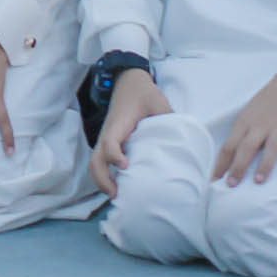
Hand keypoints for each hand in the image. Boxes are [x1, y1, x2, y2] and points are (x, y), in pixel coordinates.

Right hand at [88, 65, 171, 196]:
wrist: (128, 82)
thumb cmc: (144, 93)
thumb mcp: (159, 103)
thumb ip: (168, 120)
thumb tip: (182, 142)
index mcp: (119, 123)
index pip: (110, 141)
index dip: (114, 154)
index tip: (125, 166)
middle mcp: (109, 132)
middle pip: (95, 158)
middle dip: (102, 178)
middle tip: (117, 194)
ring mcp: (106, 137)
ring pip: (94, 161)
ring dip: (100, 179)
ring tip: (116, 194)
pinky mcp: (109, 141)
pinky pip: (100, 160)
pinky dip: (103, 175)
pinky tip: (116, 185)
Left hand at [212, 73, 276, 186]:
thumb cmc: (267, 102)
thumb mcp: (249, 114)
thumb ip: (242, 133)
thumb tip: (231, 157)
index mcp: (244, 122)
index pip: (228, 145)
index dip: (220, 163)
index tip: (214, 179)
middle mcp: (260, 125)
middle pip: (245, 148)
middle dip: (237, 167)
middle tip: (231, 185)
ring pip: (270, 149)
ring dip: (264, 165)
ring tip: (258, 182)